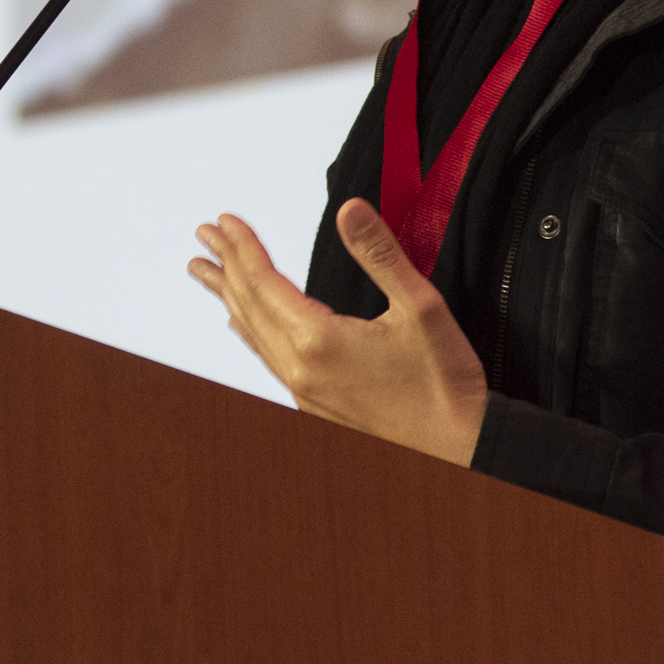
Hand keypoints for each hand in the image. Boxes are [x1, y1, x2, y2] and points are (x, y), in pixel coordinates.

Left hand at [188, 200, 492, 466]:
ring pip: (253, 334)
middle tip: (204, 236)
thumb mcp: (420, 307)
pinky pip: (267, 360)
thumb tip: (349, 211)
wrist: (459, 452)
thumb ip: (379, 254)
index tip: (223, 221)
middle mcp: (300, 369)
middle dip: (226, 265)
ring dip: (229, 297)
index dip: (242, 247)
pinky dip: (249, 332)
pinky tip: (241, 325)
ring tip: (208, 273)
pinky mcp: (314, 408)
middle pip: (249, 305)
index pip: (264, 281)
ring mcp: (303, 393)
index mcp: (318, 341)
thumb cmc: (443, 385)